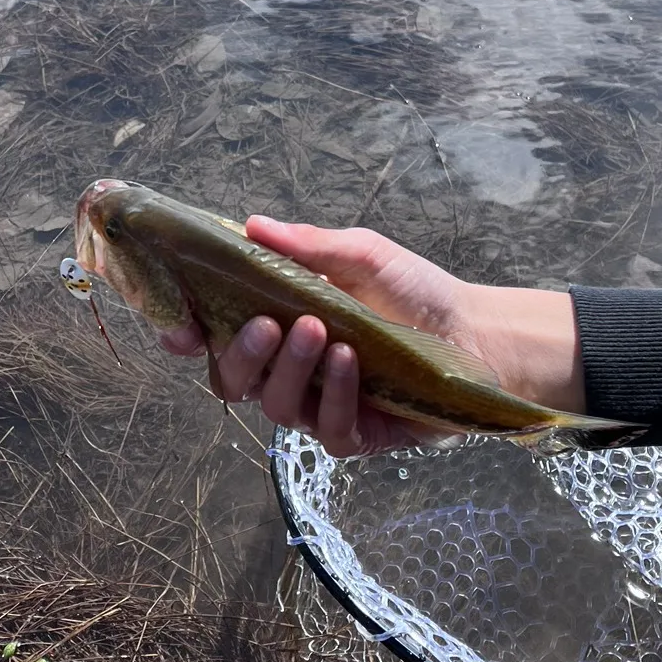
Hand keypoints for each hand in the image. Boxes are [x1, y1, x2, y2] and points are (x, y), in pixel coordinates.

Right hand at [159, 217, 585, 456]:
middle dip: (241, 353)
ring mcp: (320, 407)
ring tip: (321, 332)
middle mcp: (290, 372)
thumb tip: (253, 226)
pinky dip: (336, 393)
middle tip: (268, 323)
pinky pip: (328, 428)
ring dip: (292, 369)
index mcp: (278, 326)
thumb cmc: (417, 293)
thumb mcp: (363, 255)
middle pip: (232, 380)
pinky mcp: (356, 436)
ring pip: (276, 406)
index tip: (181, 327)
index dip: (186, 336)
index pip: (213, 339)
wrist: (479, 333)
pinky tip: (351, 362)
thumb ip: (307, 247)